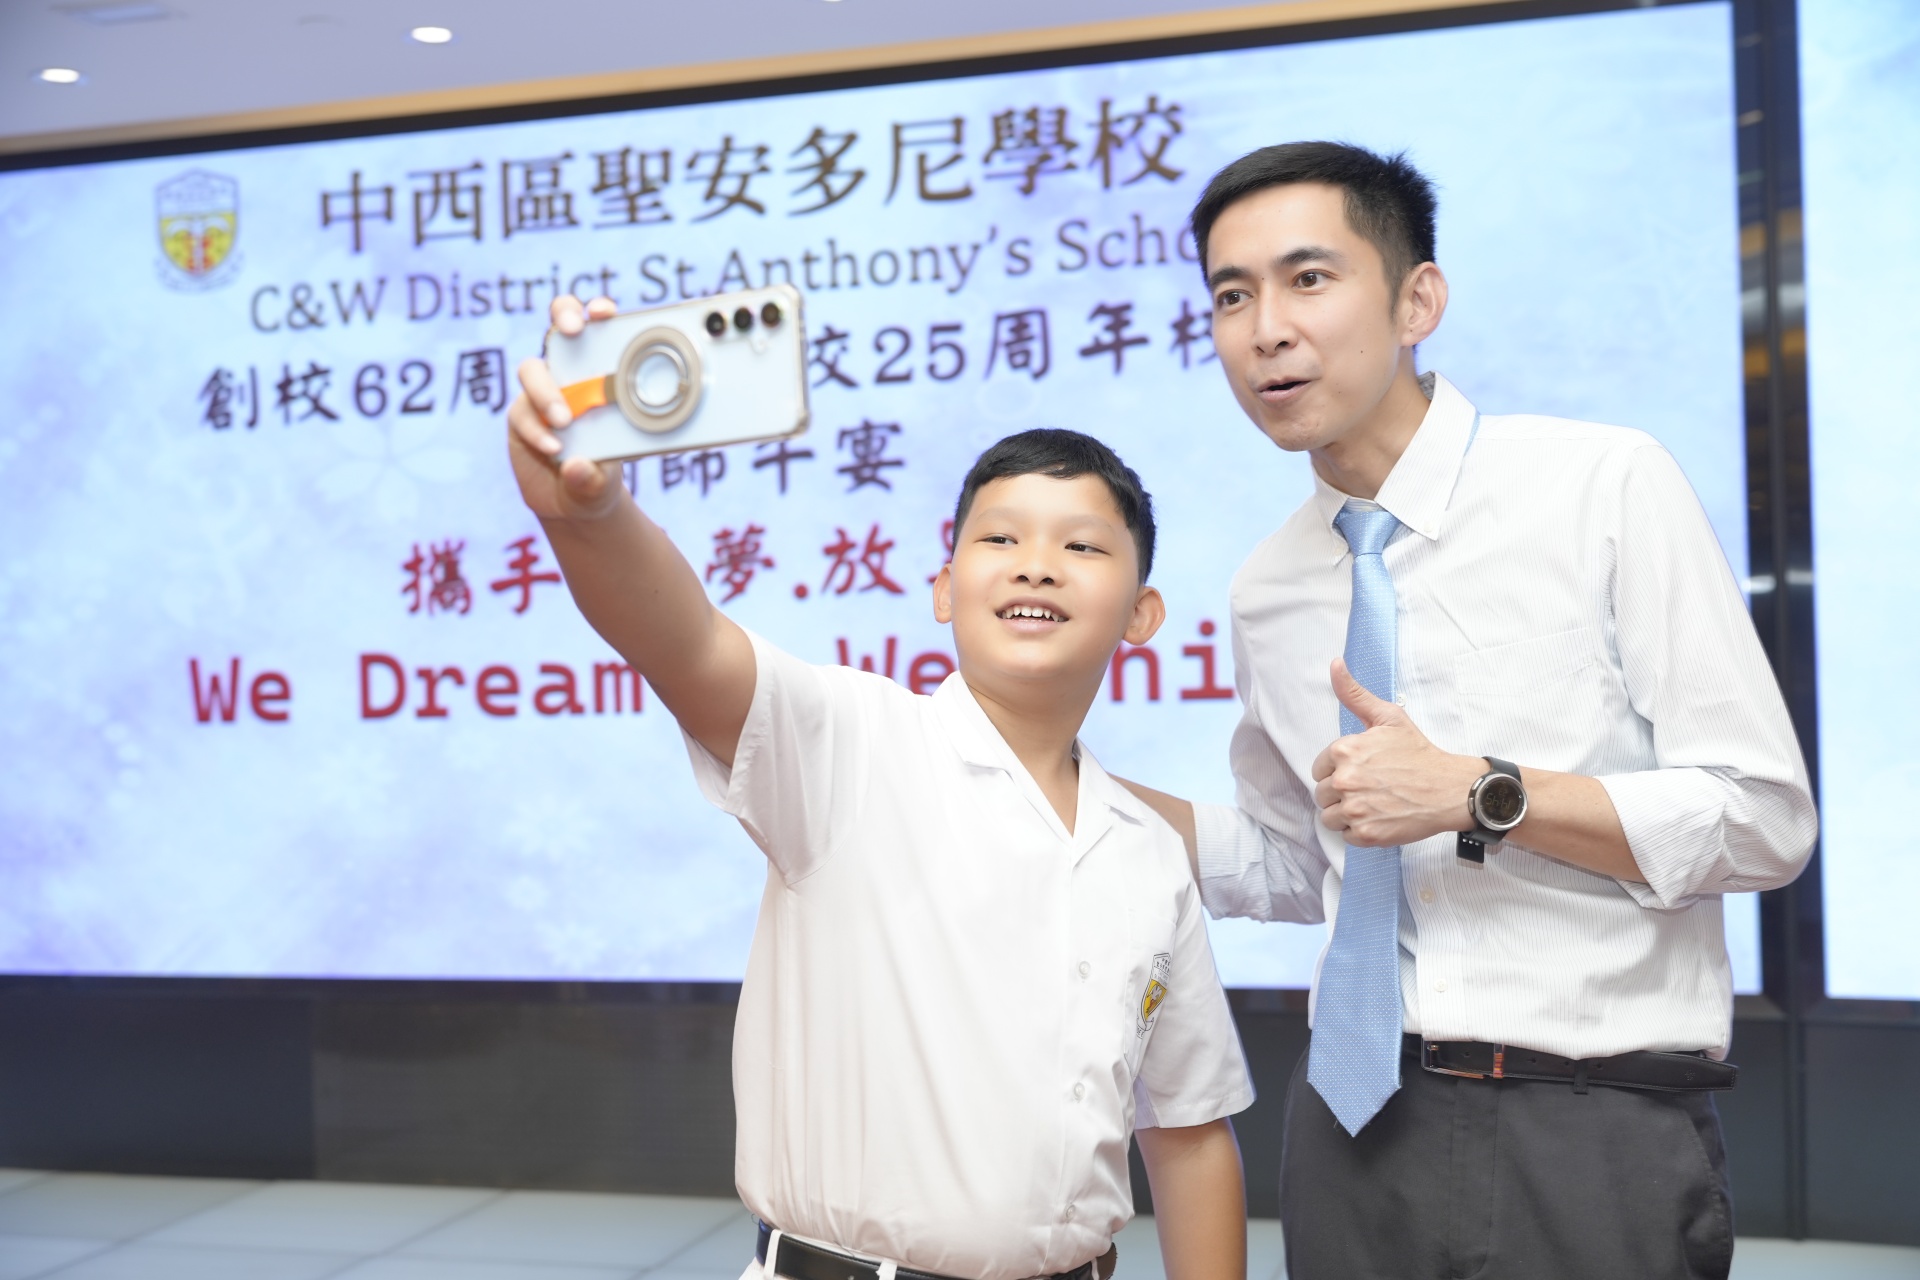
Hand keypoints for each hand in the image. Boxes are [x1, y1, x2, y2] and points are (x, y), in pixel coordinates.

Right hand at [506, 294, 624, 521]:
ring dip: (547, 391)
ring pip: (532, 370)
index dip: (598, 313)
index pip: (599, 332)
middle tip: (572, 330)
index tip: (604, 312)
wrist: (572, 502)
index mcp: (602, 376)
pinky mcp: (521, 415)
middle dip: (565, 316)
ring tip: (565, 421)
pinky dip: (536, 428)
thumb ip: (594, 477)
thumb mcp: (606, 482)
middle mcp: (571, 376)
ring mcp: (542, 394)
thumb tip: (577, 466)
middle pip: (559, 327)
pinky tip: (552, 447)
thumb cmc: (600, 478)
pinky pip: (522, 412)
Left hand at [1311, 658, 1483, 846]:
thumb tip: (1334, 665)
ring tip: (1373, 803)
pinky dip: (1359, 830)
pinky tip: (1379, 817)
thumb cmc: (1419, 754)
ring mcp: (1355, 809)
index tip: (1362, 771)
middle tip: (1370, 788)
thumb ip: (1355, 694)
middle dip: (1341, 793)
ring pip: (1330, 817)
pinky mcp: (1365, 834)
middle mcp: (1345, 780)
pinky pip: (1345, 835)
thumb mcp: (1388, 717)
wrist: (1450, 790)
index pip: (1319, 769)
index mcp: (1345, 750)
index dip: (1338, 771)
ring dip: (1346, 813)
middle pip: (1321, 794)